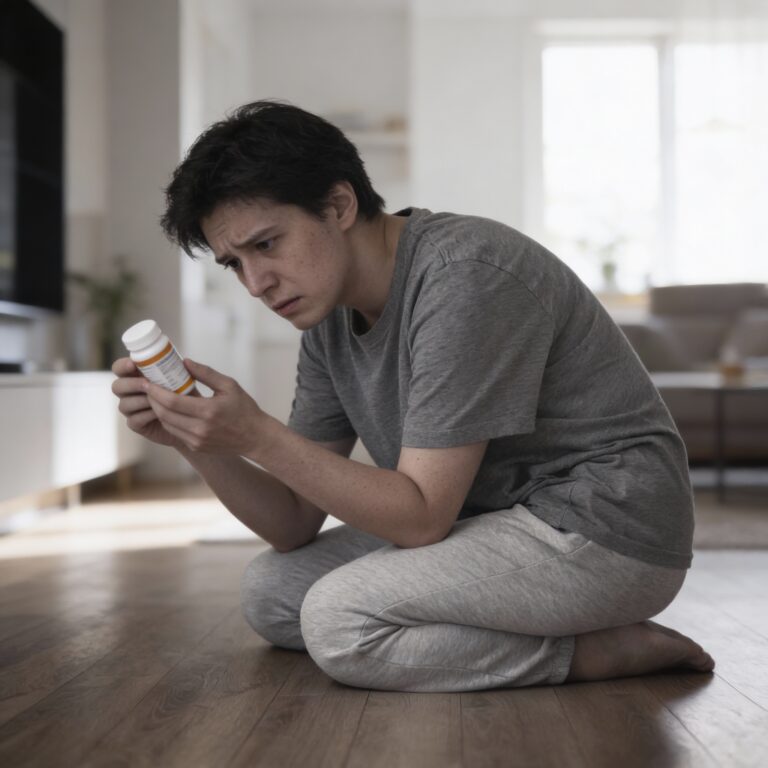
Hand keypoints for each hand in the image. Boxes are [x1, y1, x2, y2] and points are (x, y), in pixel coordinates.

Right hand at [111, 357, 190, 448]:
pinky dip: (146, 415)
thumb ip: (180, 371)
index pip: (119, 368)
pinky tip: (159, 413)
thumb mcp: (183, 380)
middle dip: (131, 384)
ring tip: (158, 400)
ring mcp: (131, 409)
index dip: (122, 366)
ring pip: (124, 404)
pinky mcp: (136, 424)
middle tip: (147, 383)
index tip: (133, 365)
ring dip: (141, 400)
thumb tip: (185, 362)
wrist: (188, 419)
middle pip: (116, 386)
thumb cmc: (184, 395)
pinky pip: (134, 420)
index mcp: (135, 376)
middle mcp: (129, 392)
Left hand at [141, 359, 269, 455]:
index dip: (155, 391)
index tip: (147, 381)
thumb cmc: (244, 408)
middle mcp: (200, 428)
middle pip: (165, 413)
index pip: (172, 401)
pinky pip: (175, 432)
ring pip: (167, 424)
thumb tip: (184, 361)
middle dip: (152, 400)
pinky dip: (168, 420)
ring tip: (155, 397)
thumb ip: (206, 373)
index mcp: (209, 411)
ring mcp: (197, 440)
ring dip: (158, 410)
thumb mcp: (229, 386)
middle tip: (147, 387)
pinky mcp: (196, 446)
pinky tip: (168, 410)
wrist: (255, 437)